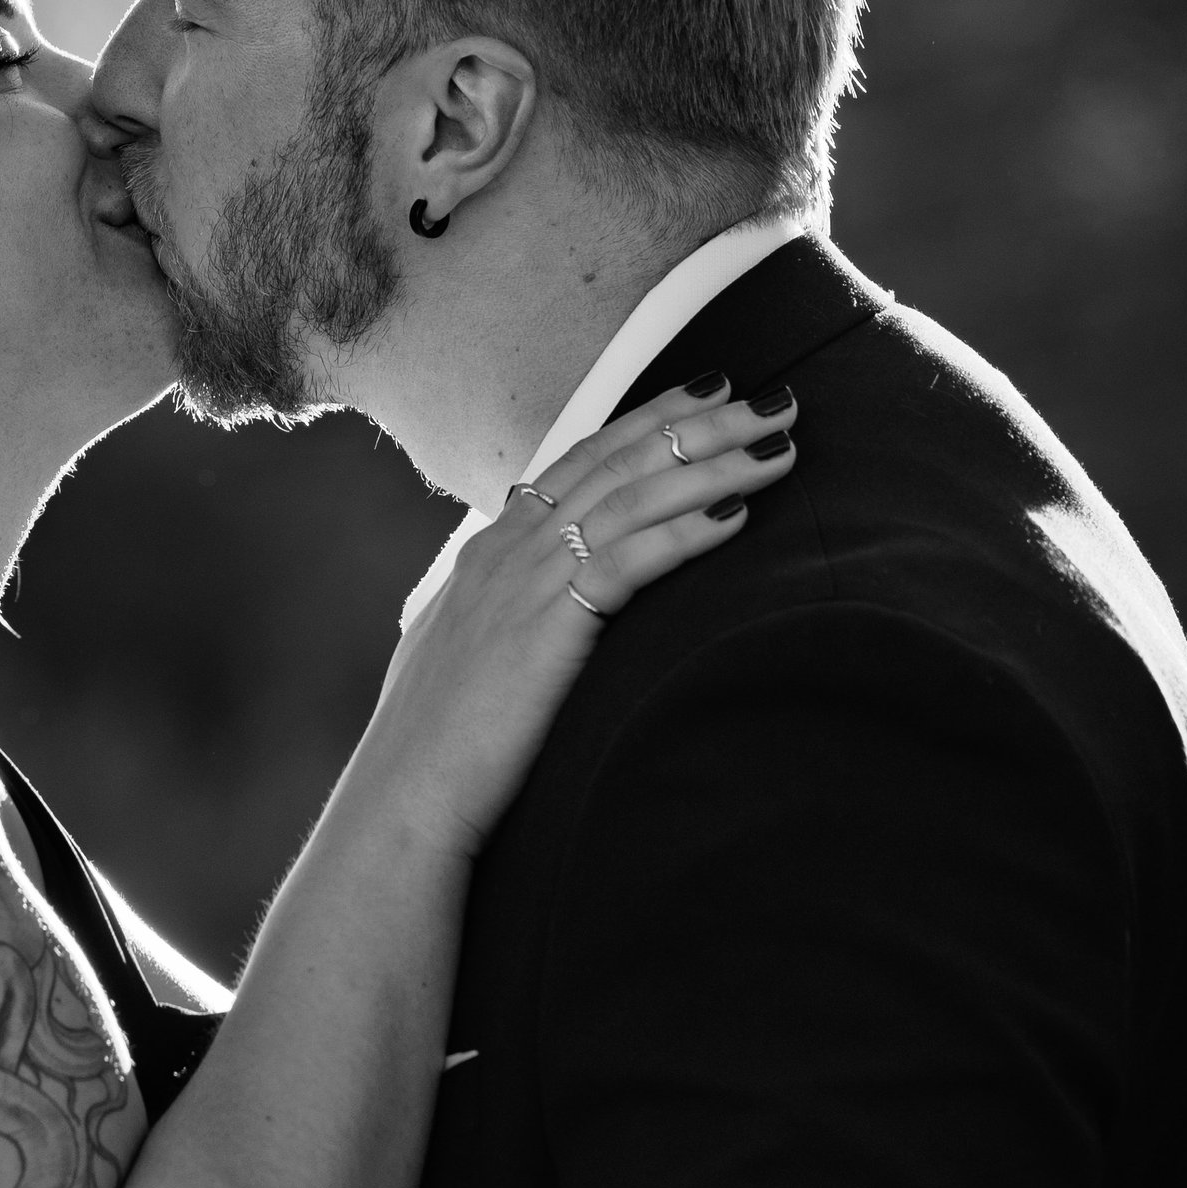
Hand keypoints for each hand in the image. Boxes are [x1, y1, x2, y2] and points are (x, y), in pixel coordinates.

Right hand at [368, 380, 796, 858]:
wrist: (406, 795)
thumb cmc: (443, 745)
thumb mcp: (474, 658)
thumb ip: (514, 618)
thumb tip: (552, 613)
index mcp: (491, 551)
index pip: (581, 460)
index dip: (650, 420)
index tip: (711, 392)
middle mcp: (507, 551)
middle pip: (617, 463)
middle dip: (702, 425)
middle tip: (774, 399)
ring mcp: (524, 584)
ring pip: (631, 499)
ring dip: (713, 466)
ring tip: (779, 448)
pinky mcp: (547, 628)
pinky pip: (627, 561)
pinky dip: (686, 532)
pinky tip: (739, 514)